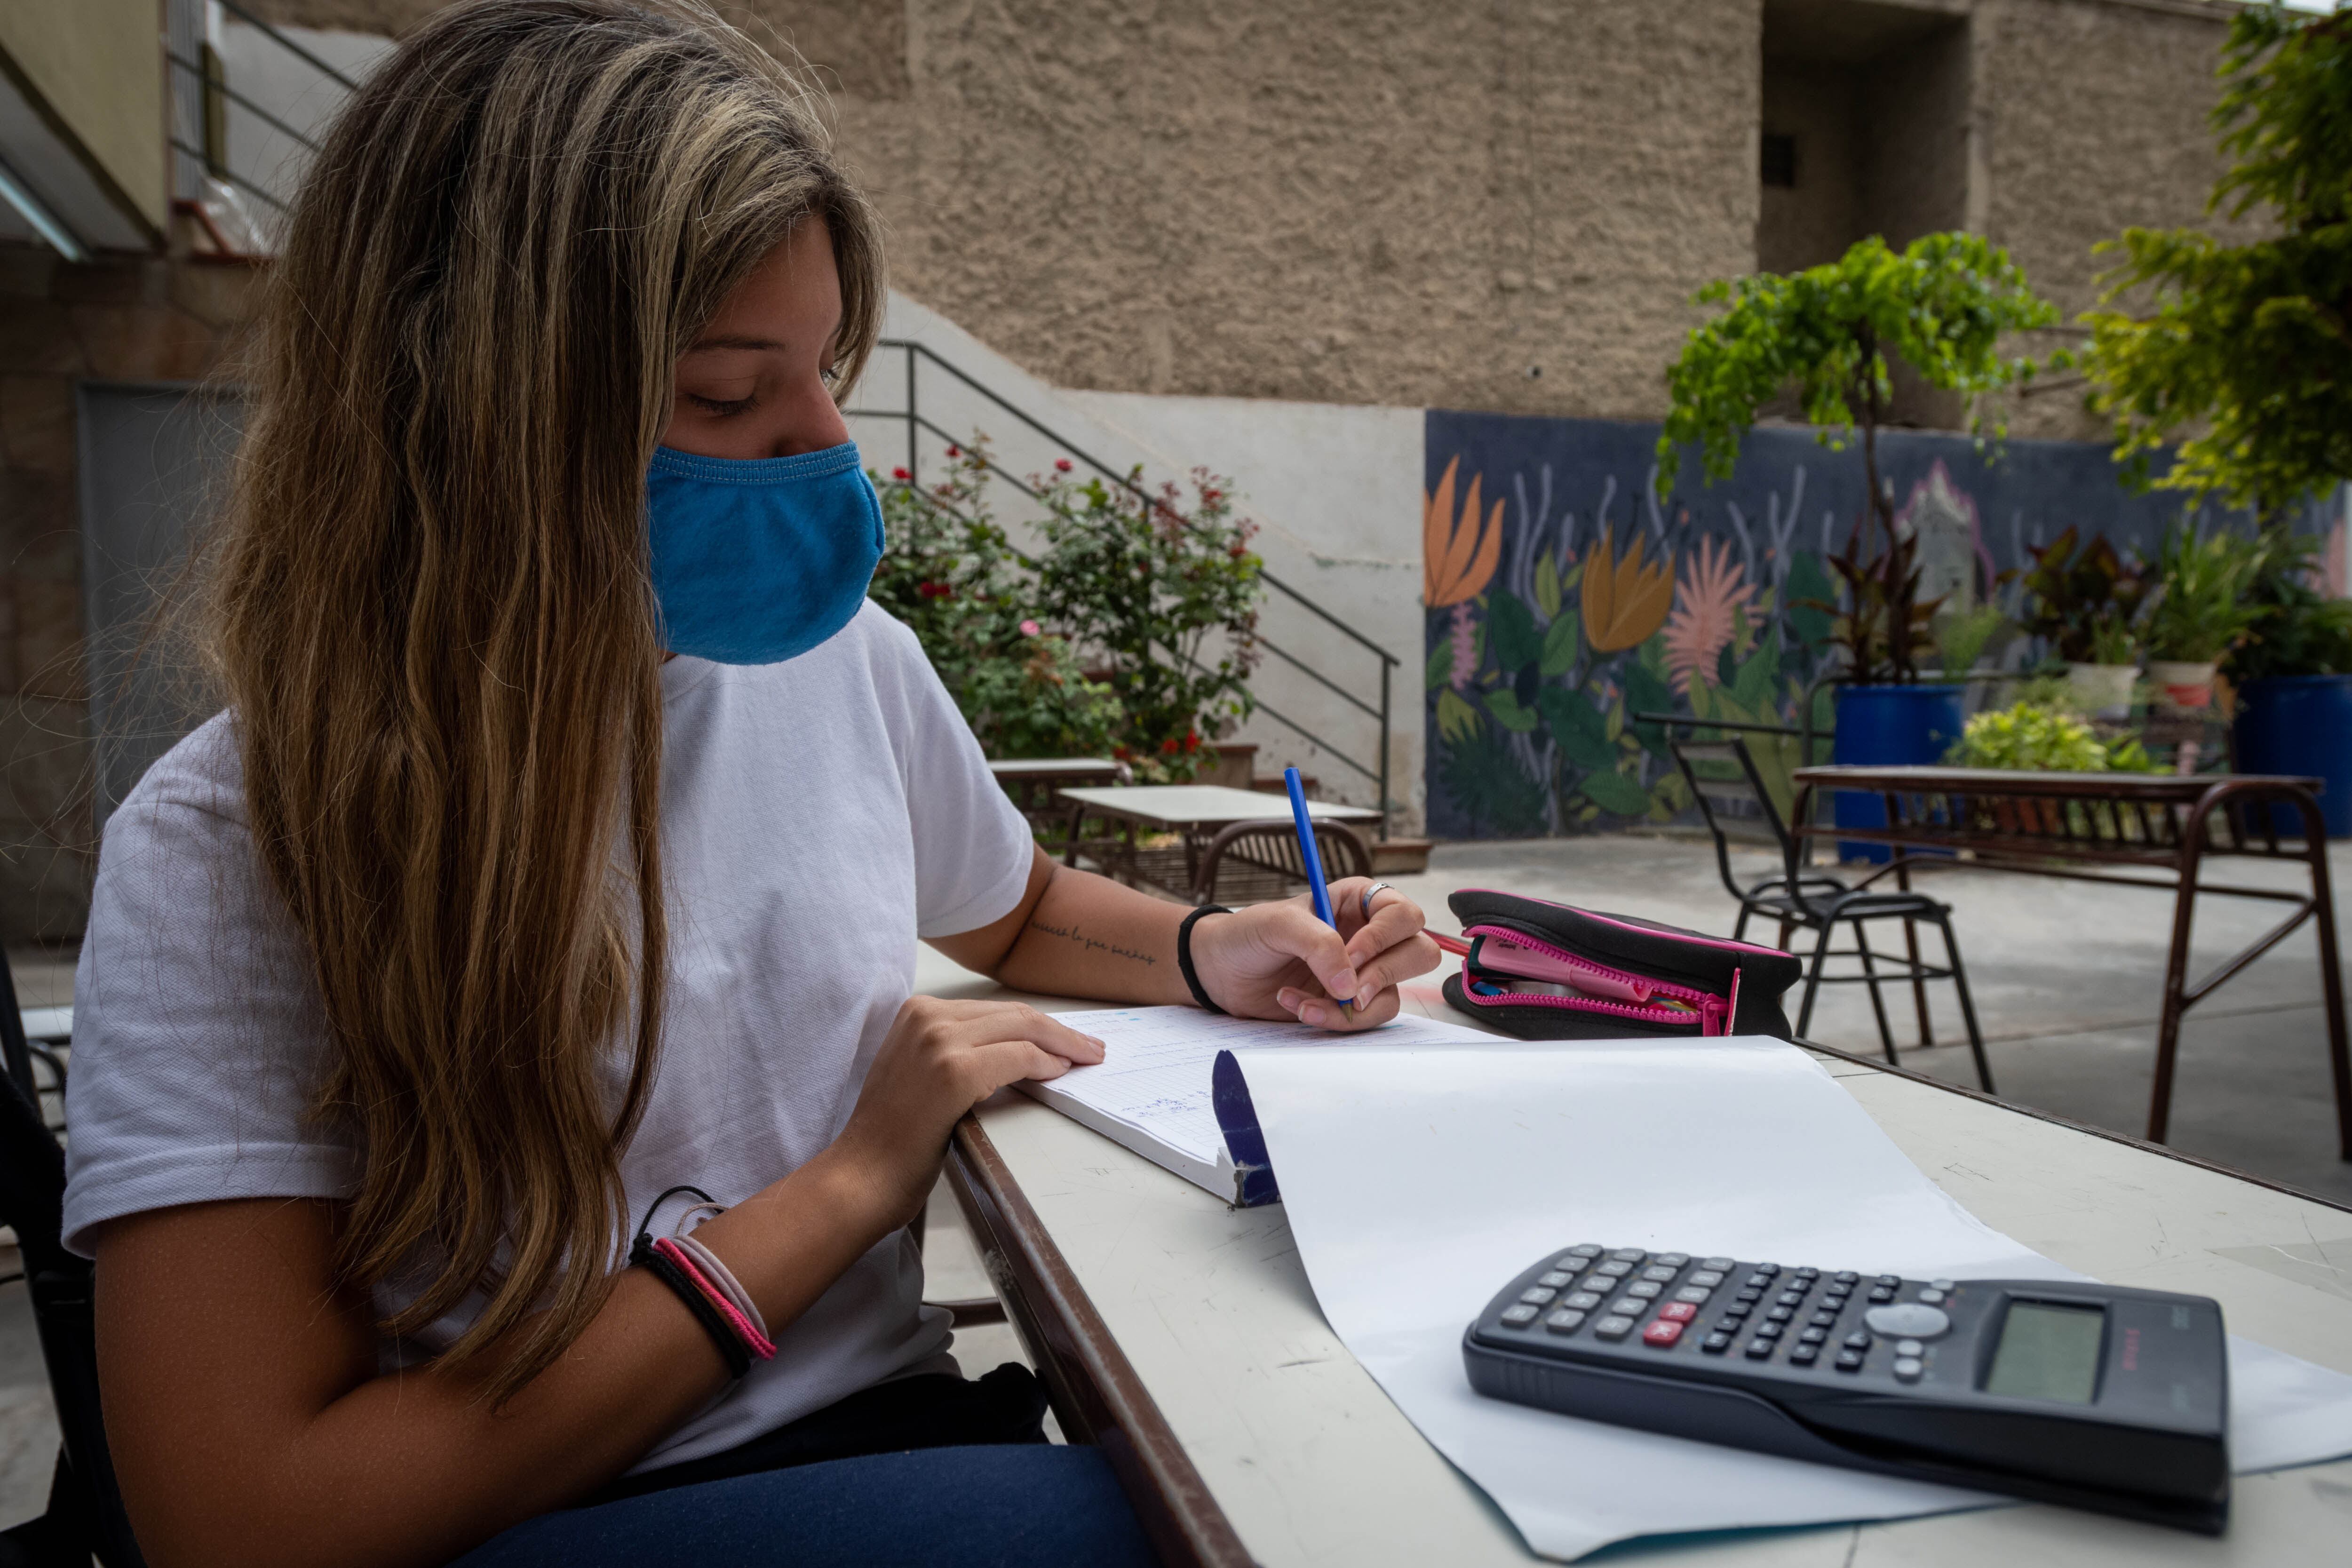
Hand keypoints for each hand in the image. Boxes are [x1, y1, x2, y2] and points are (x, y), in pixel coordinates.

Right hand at [828, 997, 1103, 1227]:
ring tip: (1087, 1057)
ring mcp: (939, 1041)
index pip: (992, 1010)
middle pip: (1012, 1014)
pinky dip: (1046, 1063)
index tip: (1063, 1038)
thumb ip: (954, 1050)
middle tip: (1090, 1047)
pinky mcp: (954, 1071)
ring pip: (1022, 1028)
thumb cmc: (891, 1136)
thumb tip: (1012, 1049)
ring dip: (1062, 1044)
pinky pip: (1019, 1057)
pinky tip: (1061, 1072)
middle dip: (1058, 1030)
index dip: (1035, 1023)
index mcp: (915, 1012)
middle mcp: (926, 1017)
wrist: (861, 1175)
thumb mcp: (918, 1072)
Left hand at [1187, 878, 1440, 1029]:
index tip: (1351, 956)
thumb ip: (1319, 945)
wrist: (1220, 971)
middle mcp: (1370, 935)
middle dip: (1383, 975)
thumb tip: (1351, 987)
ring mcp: (1363, 972)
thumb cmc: (1248, 934)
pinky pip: (1368, 1019)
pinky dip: (1335, 1021)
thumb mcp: (1278, 925)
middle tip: (1346, 989)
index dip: (1384, 938)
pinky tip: (1299, 1007)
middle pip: (1419, 953)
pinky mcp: (1350, 1004)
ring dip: (1350, 1008)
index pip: (1402, 915)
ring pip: (1394, 994)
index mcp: (1358, 901)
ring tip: (1304, 1002)